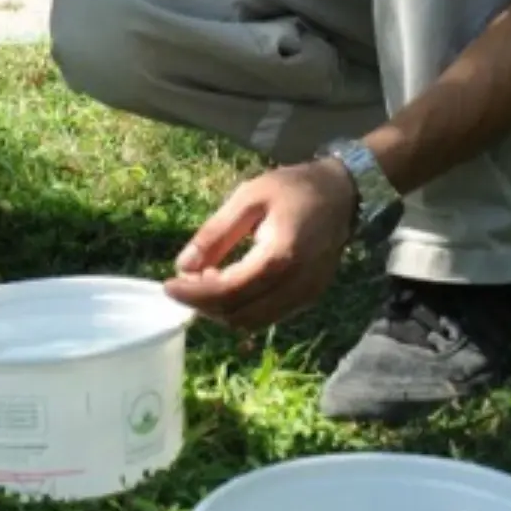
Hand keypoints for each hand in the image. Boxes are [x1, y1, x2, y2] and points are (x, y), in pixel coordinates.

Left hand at [164, 160, 357, 329]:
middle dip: (205, 305)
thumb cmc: (293, 188)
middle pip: (239, 315)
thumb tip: (182, 266)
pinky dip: (243, 309)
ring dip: (223, 311)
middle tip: (185, 283)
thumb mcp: (248, 198)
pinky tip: (230, 284)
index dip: (194, 294)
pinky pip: (268, 316)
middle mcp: (297, 284)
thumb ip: (215, 233)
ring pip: (253, 322)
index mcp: (281, 256)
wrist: (342, 193)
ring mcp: (307, 295)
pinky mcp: (310, 298)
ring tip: (205, 283)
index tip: (168, 285)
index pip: (228, 291)